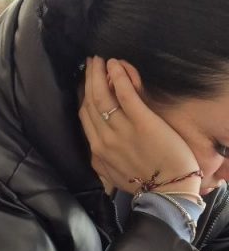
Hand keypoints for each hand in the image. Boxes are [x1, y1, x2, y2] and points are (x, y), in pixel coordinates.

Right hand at [78, 57, 200, 196]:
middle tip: (91, 62)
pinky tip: (115, 65)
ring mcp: (122, 130)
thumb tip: (94, 155)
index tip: (85, 82)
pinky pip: (125, 96)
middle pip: (90, 102)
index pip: (84, 116)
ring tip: (101, 59)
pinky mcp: (141, 122)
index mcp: (97, 151)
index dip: (83, 95)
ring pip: (102, 96)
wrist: (167, 191)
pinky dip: (118, 77)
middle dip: (88, 79)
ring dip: (99, 74)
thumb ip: (100, 164)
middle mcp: (104, 139)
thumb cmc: (143, 184)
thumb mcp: (113, 178)